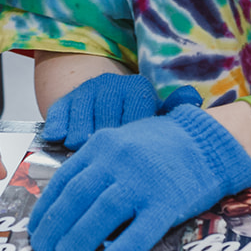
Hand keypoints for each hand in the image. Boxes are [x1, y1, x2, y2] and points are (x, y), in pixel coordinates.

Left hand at [28, 104, 250, 250]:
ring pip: (102, 213)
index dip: (47, 206)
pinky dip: (125, 246)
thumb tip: (69, 199)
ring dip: (80, 237)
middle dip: (56, 225)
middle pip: (78, 197)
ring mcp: (143, 182)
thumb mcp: (121, 141)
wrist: (207, 140)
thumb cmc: (162, 144)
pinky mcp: (167, 202)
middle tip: (45, 246)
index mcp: (103, 145)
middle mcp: (118, 162)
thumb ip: (97, 165)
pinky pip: (141, 229)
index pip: (64, 179)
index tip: (37, 225)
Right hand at [42, 71, 200, 149]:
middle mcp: (111, 85)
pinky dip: (59, 129)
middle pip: (107, 118)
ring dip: (80, 138)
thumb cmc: (133, 120)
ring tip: (83, 154)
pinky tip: (60, 142)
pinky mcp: (64, 99)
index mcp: (138, 89)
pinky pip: (58, 114)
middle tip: (108, 165)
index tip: (134, 162)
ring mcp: (86, 91)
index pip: (136, 116)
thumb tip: (192, 97)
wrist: (101, 100)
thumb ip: (172, 112)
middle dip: (106, 143)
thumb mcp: (154, 116)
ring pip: (82, 117)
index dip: (133, 143)